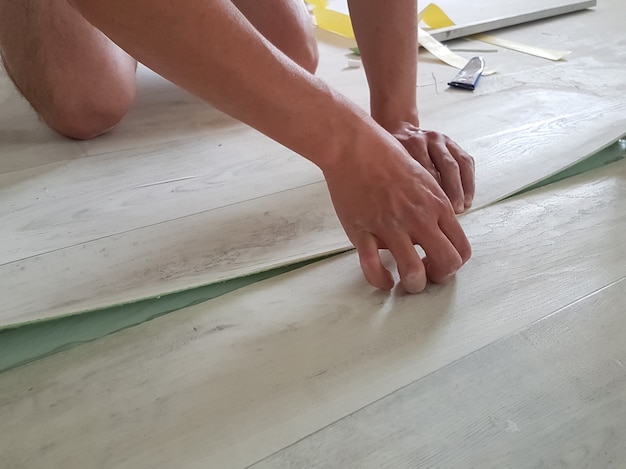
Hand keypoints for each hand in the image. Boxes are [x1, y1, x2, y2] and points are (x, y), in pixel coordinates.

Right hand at [323, 131, 470, 292]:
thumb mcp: (422, 180)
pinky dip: (380, 281)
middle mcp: (418, 219)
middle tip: (426, 276)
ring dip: (413, 285)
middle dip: (439, 278)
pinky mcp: (363, 232)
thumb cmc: (387, 159)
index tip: (439, 263)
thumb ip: (431, 208)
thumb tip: (431, 234)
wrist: (355, 146)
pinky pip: (373, 268)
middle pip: (446, 263)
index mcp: (436, 206)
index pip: (461, 248)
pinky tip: (382, 281)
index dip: (454, 264)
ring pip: (413, 273)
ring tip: (404, 282)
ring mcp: (390, 227)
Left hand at [390, 123, 474, 213]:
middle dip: (453, 190)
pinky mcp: (453, 144)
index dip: (433, 191)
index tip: (435, 211)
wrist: (400, 131)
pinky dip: (469, 180)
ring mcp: (443, 140)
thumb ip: (398, 179)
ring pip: (459, 164)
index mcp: (412, 143)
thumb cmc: (391, 155)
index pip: (427, 169)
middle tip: (455, 210)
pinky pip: (466, 161)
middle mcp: (430, 139)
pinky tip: (468, 197)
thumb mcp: (389, 163)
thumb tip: (406, 206)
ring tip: (464, 206)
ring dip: (464, 187)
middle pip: (447, 165)